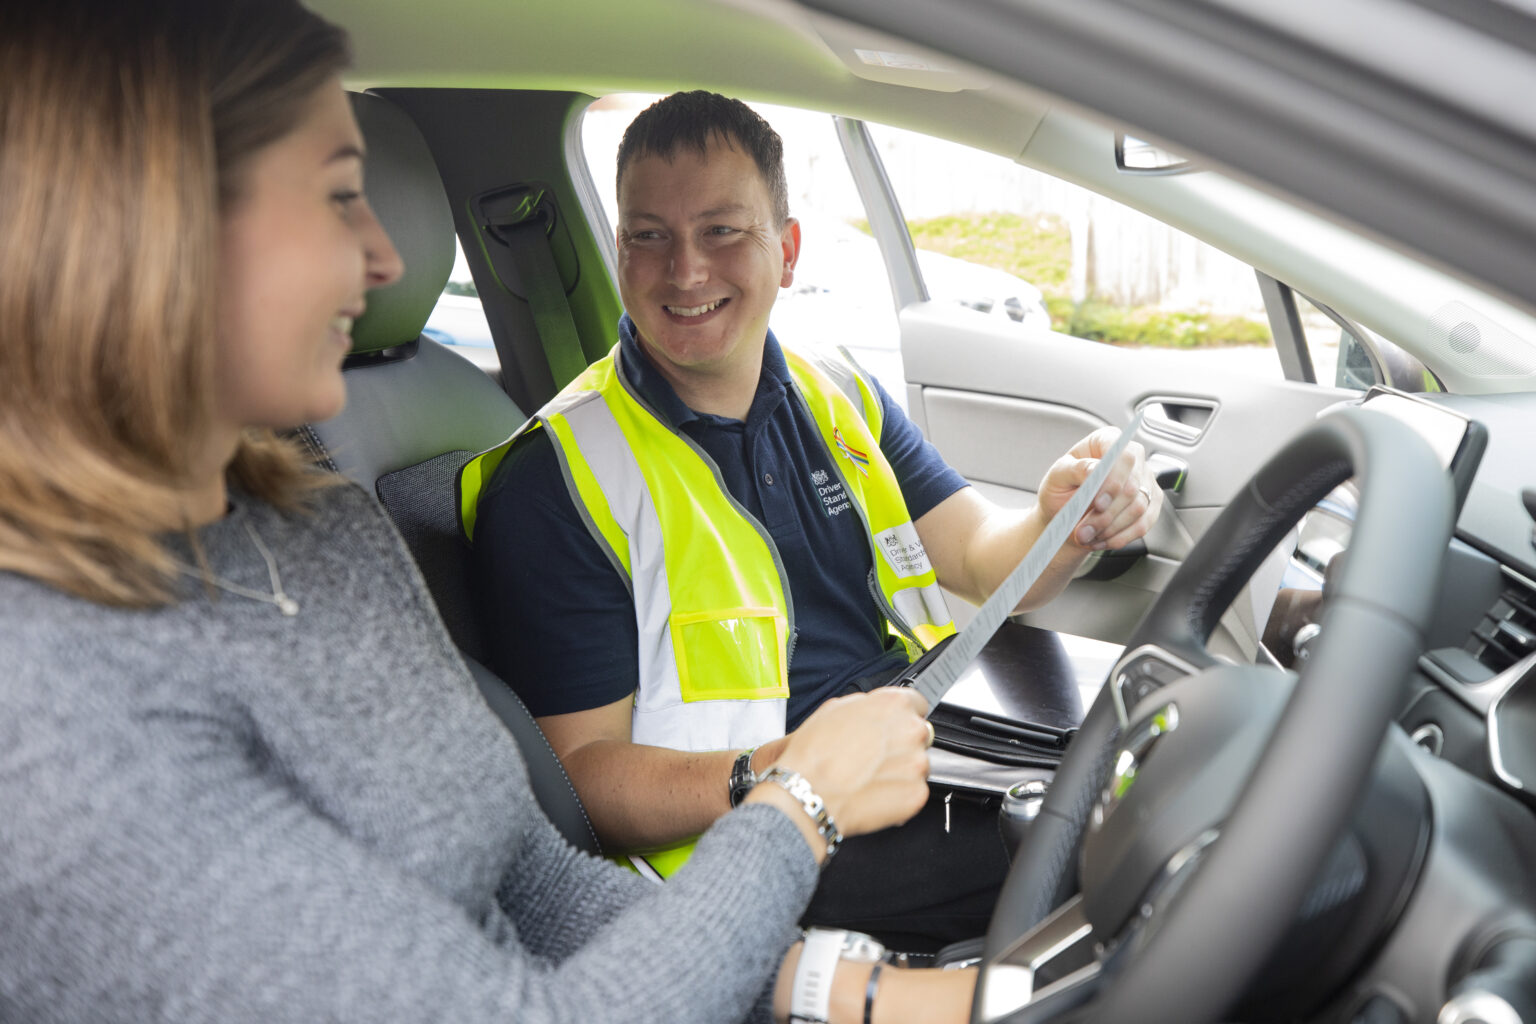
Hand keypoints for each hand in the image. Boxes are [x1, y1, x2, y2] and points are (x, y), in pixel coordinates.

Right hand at [748, 687, 930, 850]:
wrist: (808, 794)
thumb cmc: (814, 755)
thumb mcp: (834, 709)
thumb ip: (866, 705)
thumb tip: (873, 710)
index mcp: (893, 703)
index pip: (916, 702)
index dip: (900, 717)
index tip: (891, 727)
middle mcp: (911, 730)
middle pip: (918, 734)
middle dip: (899, 744)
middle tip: (872, 756)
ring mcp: (917, 763)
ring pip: (917, 764)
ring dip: (899, 770)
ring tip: (869, 777)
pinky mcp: (917, 793)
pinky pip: (914, 791)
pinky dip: (898, 794)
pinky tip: (874, 792)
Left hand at [1036, 426, 1160, 551]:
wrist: (1066, 514)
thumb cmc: (1061, 489)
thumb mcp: (1057, 477)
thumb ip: (1075, 470)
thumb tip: (1095, 469)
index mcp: (1107, 440)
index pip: (1122, 455)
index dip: (1113, 481)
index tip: (1098, 504)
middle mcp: (1131, 457)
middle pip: (1132, 485)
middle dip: (1107, 514)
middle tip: (1083, 530)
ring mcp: (1144, 480)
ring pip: (1138, 508)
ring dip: (1110, 528)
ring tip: (1086, 536)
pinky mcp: (1151, 503)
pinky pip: (1143, 524)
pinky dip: (1120, 537)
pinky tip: (1101, 540)